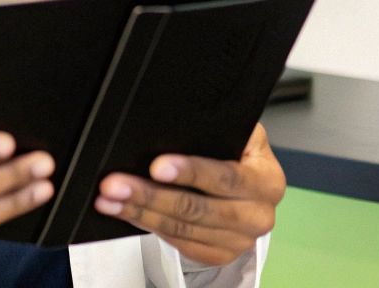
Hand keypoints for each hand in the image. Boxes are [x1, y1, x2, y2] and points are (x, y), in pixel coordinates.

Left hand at [94, 123, 284, 267]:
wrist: (252, 193)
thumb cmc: (241, 157)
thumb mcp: (241, 136)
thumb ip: (221, 131)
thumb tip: (182, 122)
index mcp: (267, 181)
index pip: (225, 176)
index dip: (190, 171)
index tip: (156, 166)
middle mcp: (258, 216)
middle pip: (196, 208)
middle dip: (151, 194)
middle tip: (116, 183)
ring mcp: (239, 241)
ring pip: (181, 227)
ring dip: (140, 211)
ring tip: (111, 197)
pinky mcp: (218, 256)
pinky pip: (177, 242)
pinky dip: (146, 224)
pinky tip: (125, 211)